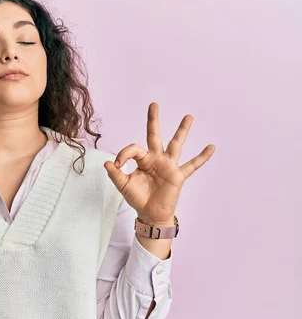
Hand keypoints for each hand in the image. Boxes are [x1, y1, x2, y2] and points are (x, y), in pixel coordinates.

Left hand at [103, 102, 215, 224]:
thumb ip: (115, 174)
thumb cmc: (137, 198)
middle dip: (153, 120)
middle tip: (153, 104)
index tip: (116, 165)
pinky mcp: (178, 176)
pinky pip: (192, 165)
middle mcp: (156, 159)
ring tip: (188, 116)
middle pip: (155, 135)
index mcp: (143, 160)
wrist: (150, 214)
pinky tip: (211, 147)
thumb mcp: (123, 185)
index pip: (134, 149)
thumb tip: (107, 163)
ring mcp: (169, 166)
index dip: (124, 154)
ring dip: (182, 130)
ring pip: (176, 145)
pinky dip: (202, 157)